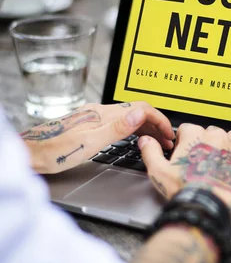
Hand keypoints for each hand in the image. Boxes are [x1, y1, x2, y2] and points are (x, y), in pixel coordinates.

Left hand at [21, 102, 173, 173]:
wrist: (29, 154)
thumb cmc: (55, 153)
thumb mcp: (90, 143)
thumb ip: (117, 128)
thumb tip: (140, 113)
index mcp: (102, 114)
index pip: (140, 108)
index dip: (159, 120)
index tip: (169, 134)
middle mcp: (99, 112)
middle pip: (137, 111)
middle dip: (156, 124)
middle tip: (167, 141)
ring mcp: (94, 117)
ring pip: (128, 117)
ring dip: (146, 127)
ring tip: (155, 141)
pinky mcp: (89, 124)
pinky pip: (119, 122)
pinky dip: (133, 129)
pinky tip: (134, 138)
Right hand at [139, 124, 230, 220]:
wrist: (207, 209)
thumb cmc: (184, 191)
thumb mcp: (158, 172)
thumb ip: (151, 151)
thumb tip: (146, 141)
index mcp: (195, 135)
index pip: (188, 129)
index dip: (184, 142)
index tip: (185, 154)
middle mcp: (217, 137)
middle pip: (211, 132)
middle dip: (206, 144)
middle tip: (201, 162)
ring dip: (226, 147)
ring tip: (219, 164)